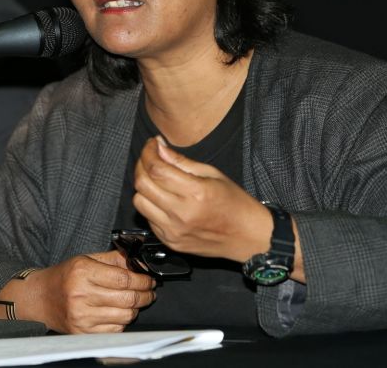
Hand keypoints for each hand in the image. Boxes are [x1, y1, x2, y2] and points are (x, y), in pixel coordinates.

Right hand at [12, 251, 155, 333]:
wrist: (39, 298)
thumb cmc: (64, 277)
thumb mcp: (86, 259)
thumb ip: (113, 259)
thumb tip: (139, 263)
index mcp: (83, 272)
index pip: (124, 278)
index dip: (143, 280)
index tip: (150, 280)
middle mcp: (82, 295)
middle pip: (127, 298)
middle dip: (145, 295)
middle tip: (149, 291)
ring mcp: (82, 317)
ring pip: (125, 316)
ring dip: (136, 309)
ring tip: (135, 301)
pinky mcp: (83, 332)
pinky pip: (115, 329)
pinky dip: (122, 321)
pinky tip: (119, 312)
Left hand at [133, 136, 271, 263]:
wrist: (247, 237)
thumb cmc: (234, 202)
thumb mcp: (212, 174)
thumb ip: (181, 161)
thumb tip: (158, 146)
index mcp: (195, 192)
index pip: (157, 169)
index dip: (148, 152)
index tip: (152, 144)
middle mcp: (181, 213)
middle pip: (142, 184)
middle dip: (141, 165)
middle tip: (149, 157)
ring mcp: (173, 231)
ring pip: (139, 202)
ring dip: (143, 187)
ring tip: (155, 179)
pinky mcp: (170, 242)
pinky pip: (148, 219)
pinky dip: (151, 205)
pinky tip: (163, 199)